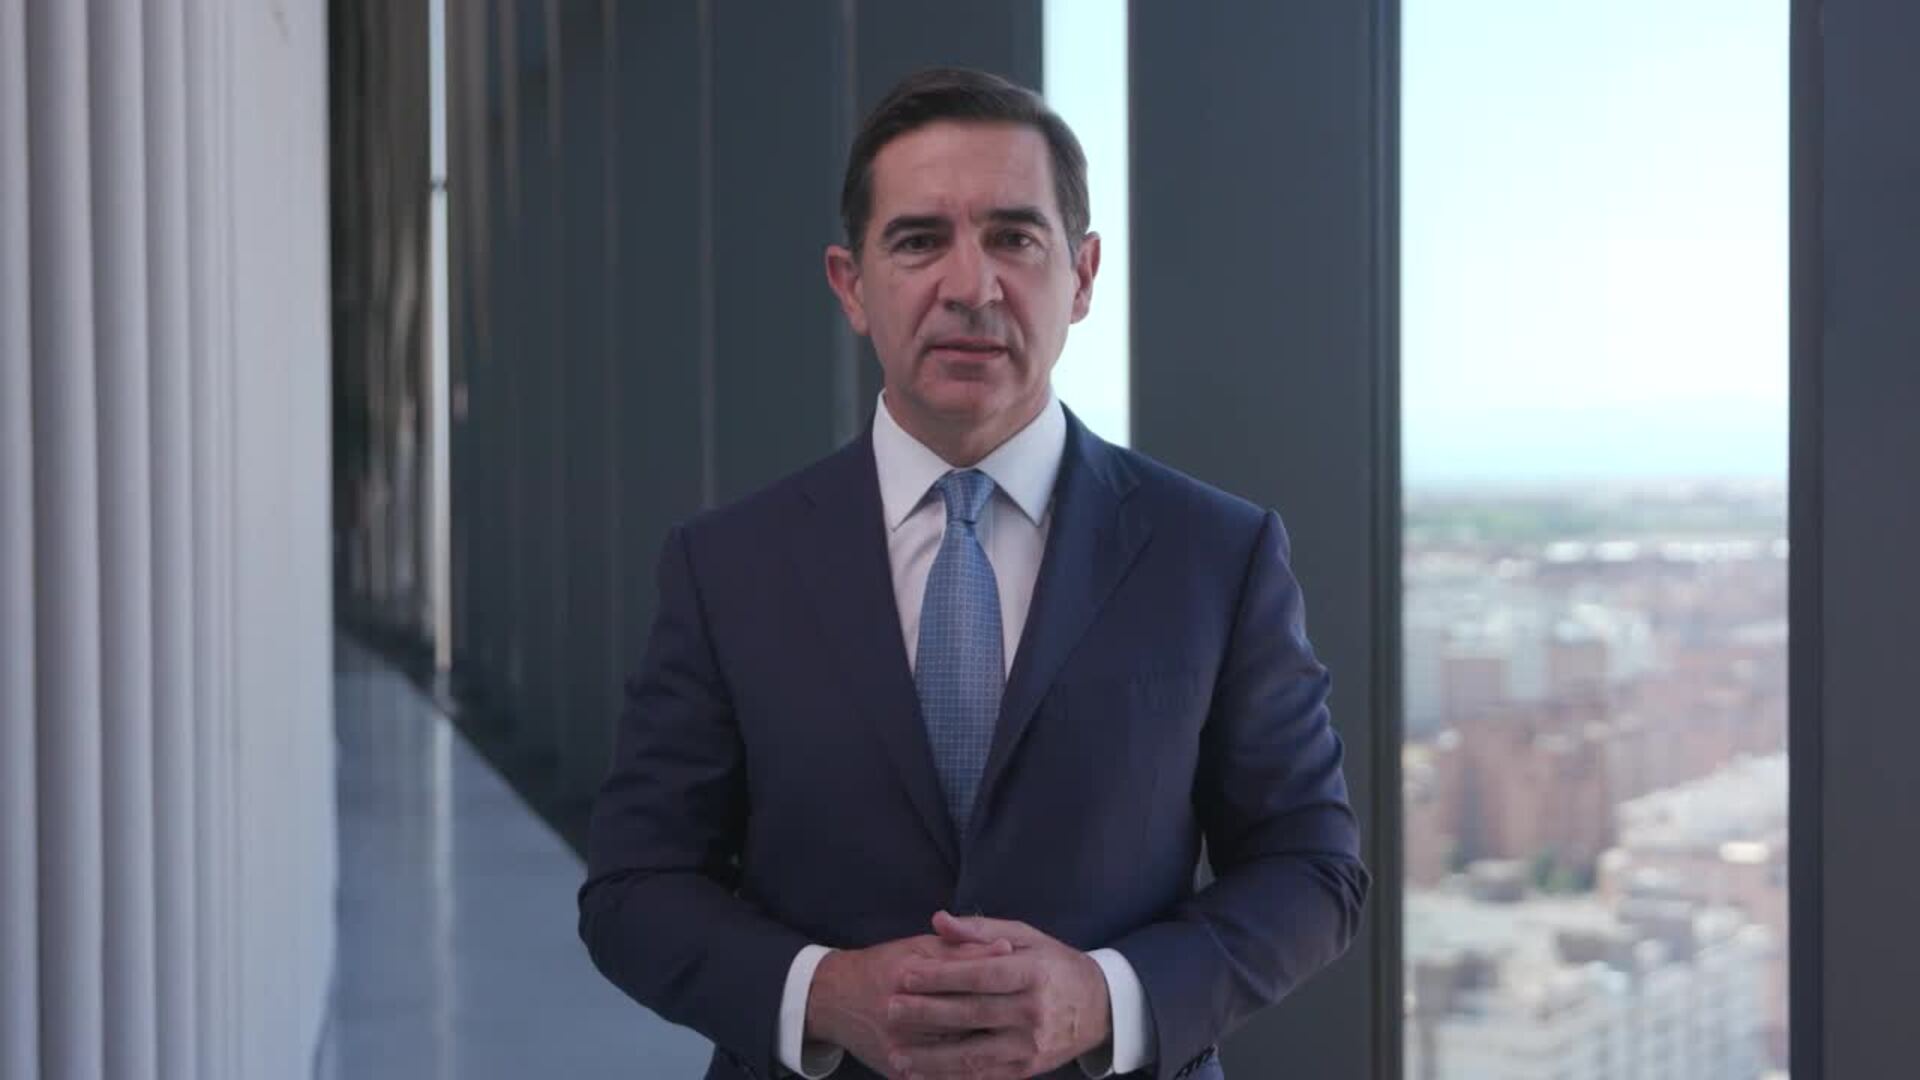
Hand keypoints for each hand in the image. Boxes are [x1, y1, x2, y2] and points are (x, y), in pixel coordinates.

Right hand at [806, 932, 1015, 1077]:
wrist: (834, 999)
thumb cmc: (883, 965)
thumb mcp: (919, 946)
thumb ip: (962, 947)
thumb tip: (1007, 949)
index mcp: (910, 975)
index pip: (967, 982)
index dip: (1002, 984)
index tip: (1031, 984)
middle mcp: (902, 1013)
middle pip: (964, 1021)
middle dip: (1000, 1022)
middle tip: (1032, 1020)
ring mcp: (899, 1046)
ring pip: (956, 1055)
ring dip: (990, 1053)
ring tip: (1019, 1047)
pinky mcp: (897, 1070)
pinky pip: (940, 1077)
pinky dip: (966, 1075)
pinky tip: (990, 1068)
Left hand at [883, 911, 1111, 1079]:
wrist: (1099, 1007)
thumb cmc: (1054, 964)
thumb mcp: (1026, 937)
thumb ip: (980, 930)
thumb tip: (939, 920)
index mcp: (1033, 973)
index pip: (981, 975)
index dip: (942, 976)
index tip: (906, 975)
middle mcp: (1033, 1011)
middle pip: (973, 1014)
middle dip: (927, 1014)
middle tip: (890, 1010)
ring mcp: (1031, 1045)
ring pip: (974, 1054)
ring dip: (932, 1058)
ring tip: (897, 1055)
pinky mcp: (1026, 1070)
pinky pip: (983, 1077)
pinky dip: (951, 1079)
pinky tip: (923, 1076)